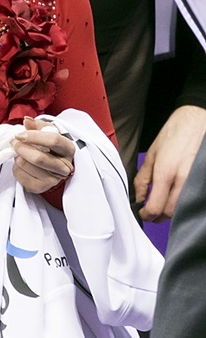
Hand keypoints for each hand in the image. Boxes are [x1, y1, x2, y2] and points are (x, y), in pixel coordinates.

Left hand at [11, 116, 75, 193]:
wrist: (49, 164)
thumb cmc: (48, 145)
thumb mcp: (46, 132)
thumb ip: (37, 125)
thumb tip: (27, 121)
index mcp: (68, 149)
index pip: (53, 141)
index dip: (34, 136)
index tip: (19, 134)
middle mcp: (64, 167)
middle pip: (39, 158)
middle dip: (21, 148)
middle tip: (13, 142)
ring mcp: (53, 180)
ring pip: (27, 166)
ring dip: (18, 157)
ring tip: (19, 153)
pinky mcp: (40, 188)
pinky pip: (21, 176)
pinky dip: (16, 167)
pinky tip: (21, 164)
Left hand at [134, 105, 205, 221]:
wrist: (196, 120)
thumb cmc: (174, 133)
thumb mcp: (152, 154)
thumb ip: (143, 178)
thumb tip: (139, 197)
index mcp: (166, 172)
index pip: (156, 207)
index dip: (147, 215)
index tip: (142, 213)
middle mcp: (183, 180)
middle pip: (170, 212)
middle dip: (158, 216)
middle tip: (150, 213)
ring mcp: (196, 181)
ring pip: (182, 208)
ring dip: (170, 211)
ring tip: (162, 205)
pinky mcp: (203, 181)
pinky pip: (193, 199)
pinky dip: (183, 203)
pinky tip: (176, 198)